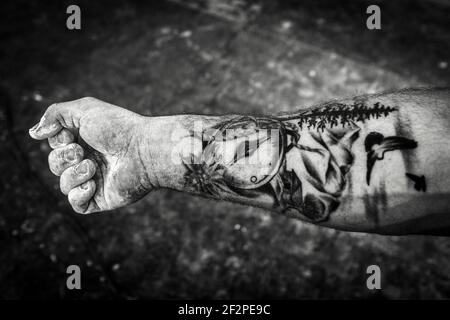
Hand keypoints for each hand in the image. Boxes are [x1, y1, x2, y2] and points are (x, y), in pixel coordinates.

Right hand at [29, 97, 155, 213]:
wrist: (143, 150)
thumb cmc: (117, 128)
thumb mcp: (83, 110)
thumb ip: (55, 115)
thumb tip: (33, 133)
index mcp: (86, 140)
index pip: (55, 145)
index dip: (57, 141)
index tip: (70, 135)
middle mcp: (90, 160)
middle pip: (55, 165)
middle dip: (63, 158)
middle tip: (81, 152)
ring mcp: (97, 180)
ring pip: (64, 186)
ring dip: (73, 175)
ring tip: (93, 167)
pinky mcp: (103, 199)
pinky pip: (78, 205)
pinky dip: (79, 194)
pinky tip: (93, 184)